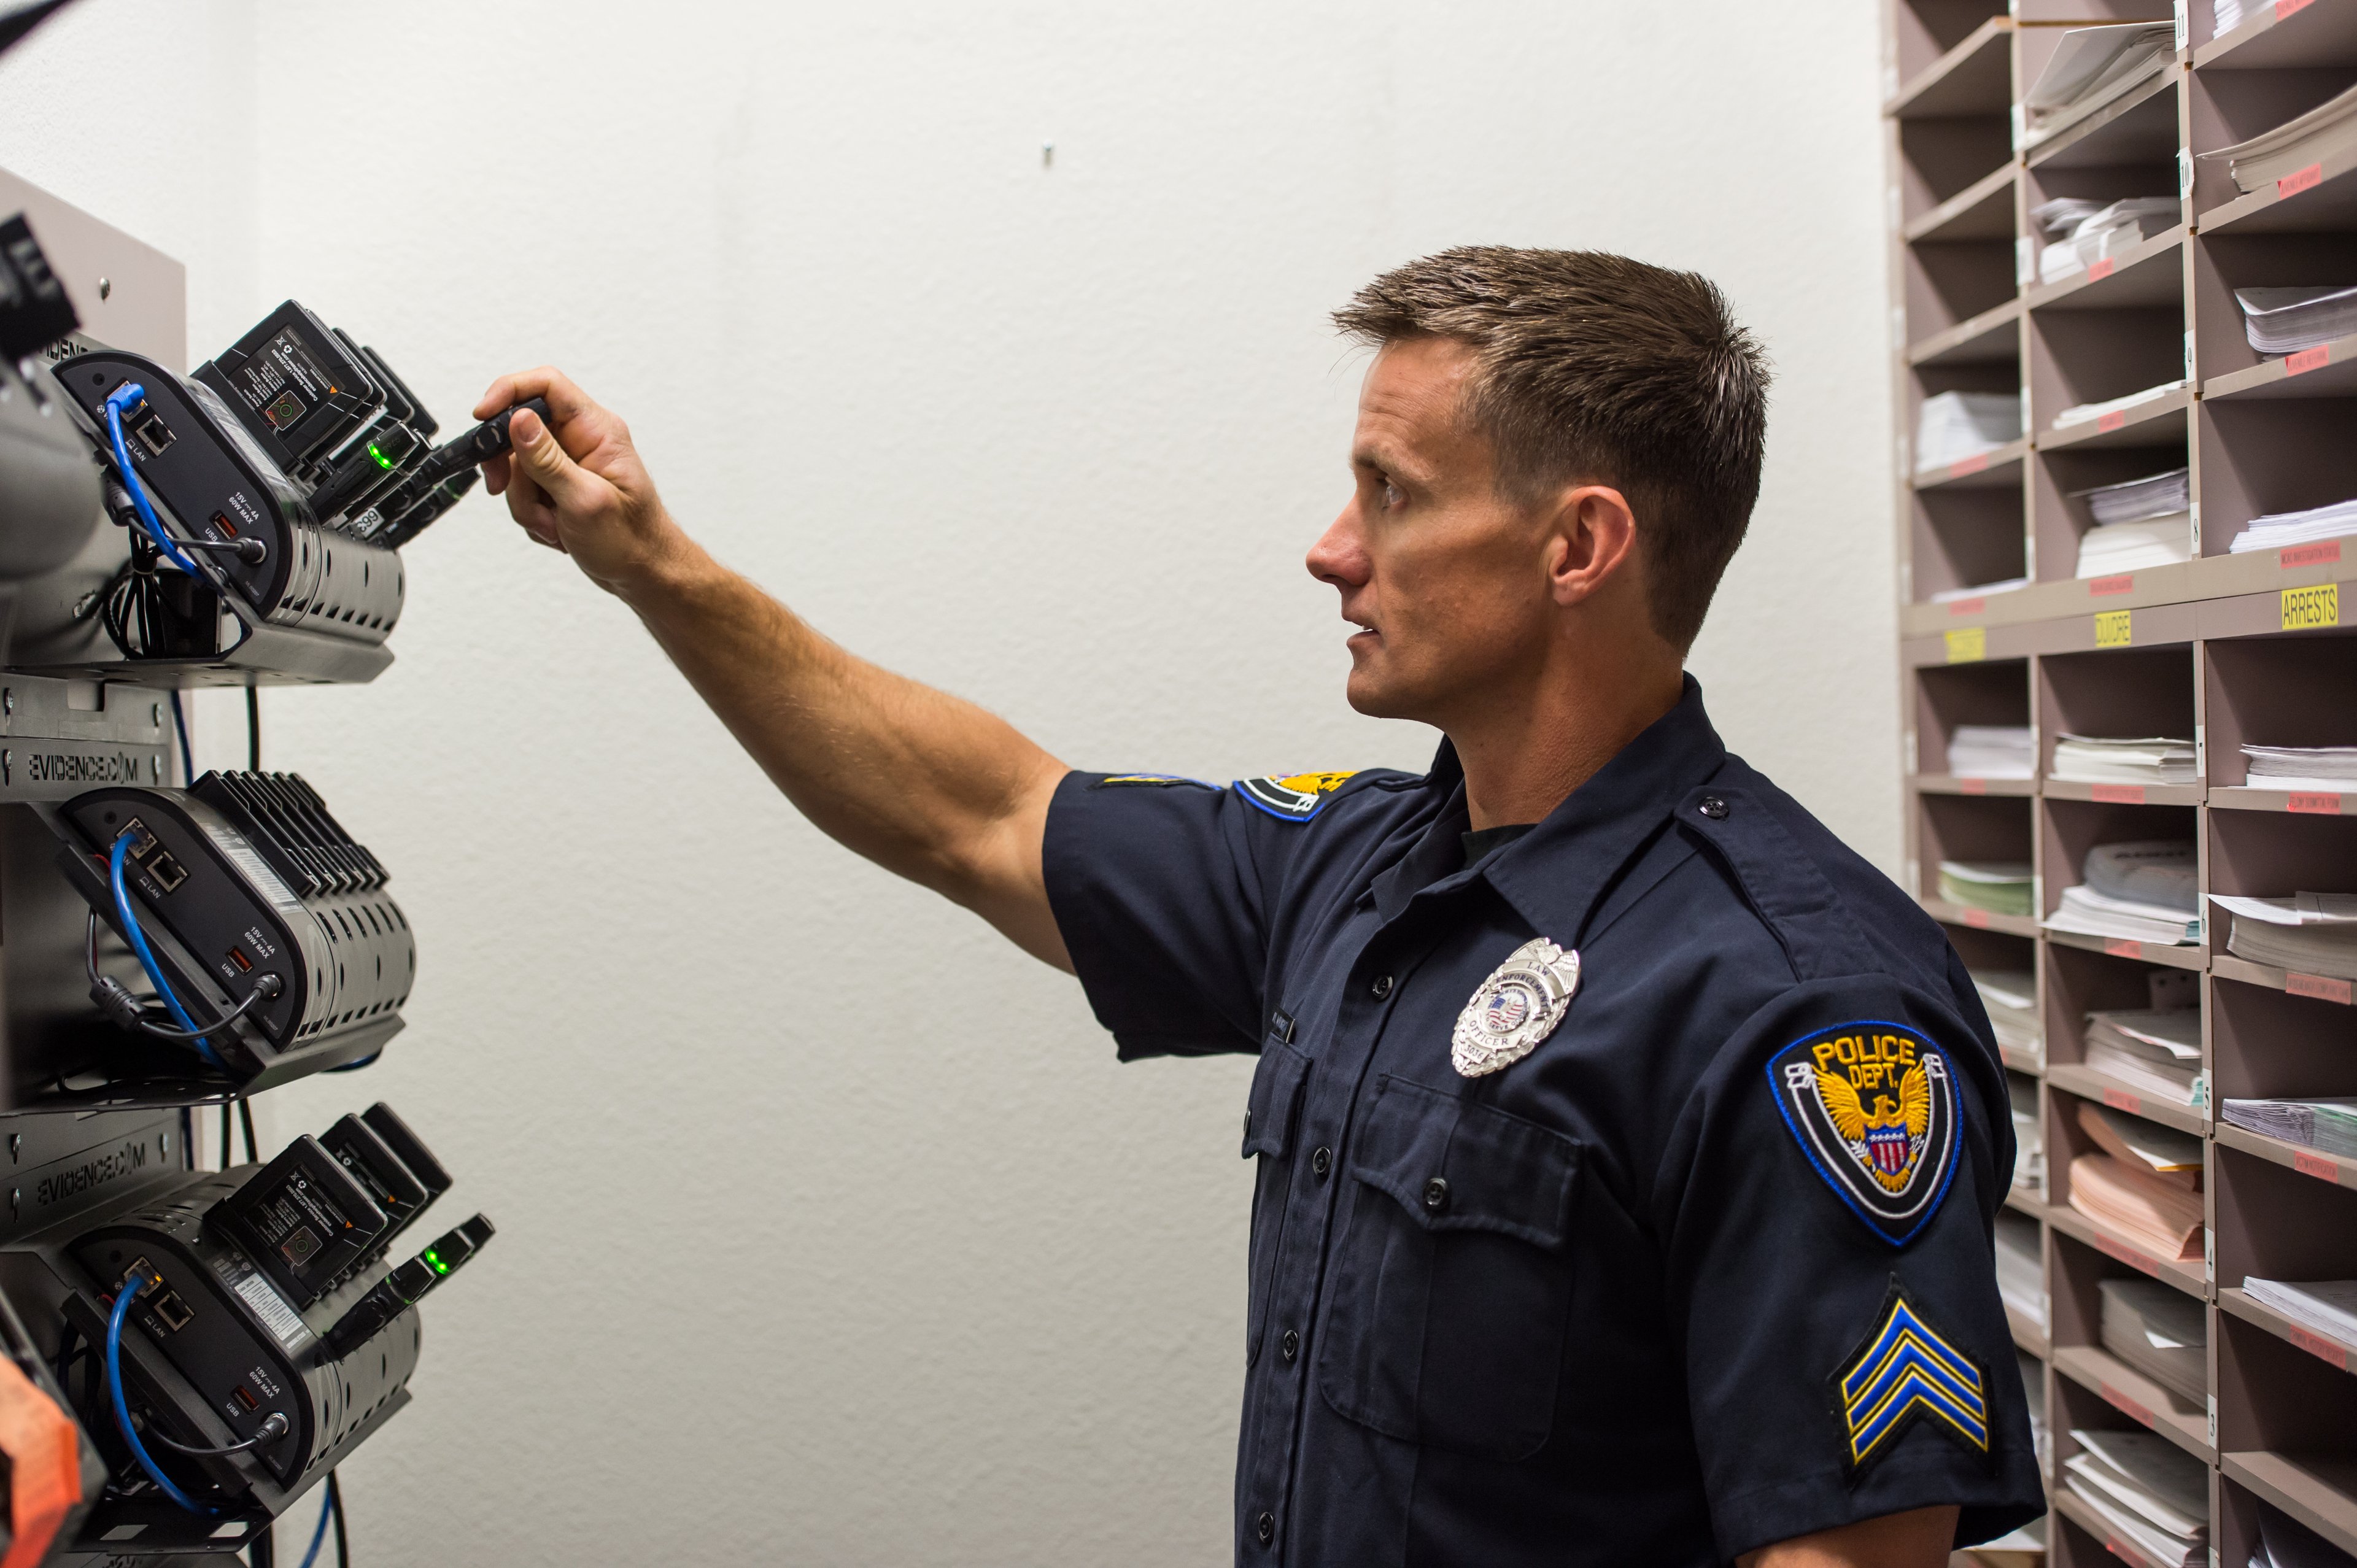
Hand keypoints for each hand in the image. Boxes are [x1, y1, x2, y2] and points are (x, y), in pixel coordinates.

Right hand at [471, 367, 692, 599]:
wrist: (643, 574)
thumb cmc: (631, 540)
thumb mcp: (584, 500)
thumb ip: (548, 460)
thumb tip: (519, 419)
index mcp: (597, 430)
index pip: (546, 385)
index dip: (509, 391)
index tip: (482, 416)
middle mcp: (581, 440)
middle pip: (519, 429)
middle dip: (511, 469)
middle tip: (503, 489)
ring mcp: (568, 463)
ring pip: (517, 467)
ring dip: (525, 502)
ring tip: (554, 527)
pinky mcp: (558, 485)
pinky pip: (523, 490)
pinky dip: (532, 515)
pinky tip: (557, 532)